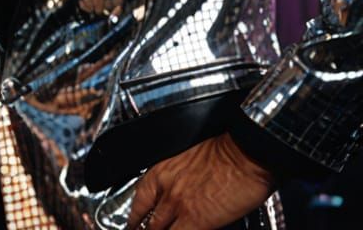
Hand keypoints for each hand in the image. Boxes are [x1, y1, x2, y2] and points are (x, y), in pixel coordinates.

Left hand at [127, 133, 274, 229]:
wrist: (242, 154)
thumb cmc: (224, 153)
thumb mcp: (189, 162)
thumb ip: (179, 179)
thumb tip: (181, 195)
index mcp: (162, 170)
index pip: (139, 198)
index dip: (134, 215)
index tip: (133, 223)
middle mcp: (166, 187)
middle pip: (146, 218)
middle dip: (144, 229)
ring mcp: (178, 205)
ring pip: (157, 229)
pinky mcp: (196, 219)